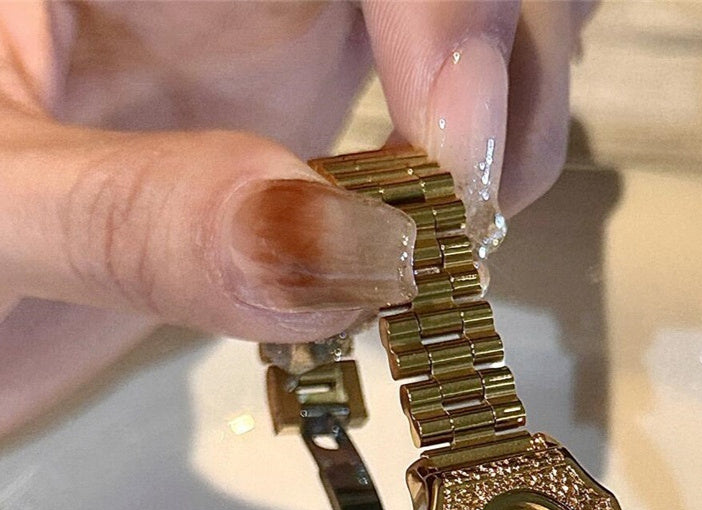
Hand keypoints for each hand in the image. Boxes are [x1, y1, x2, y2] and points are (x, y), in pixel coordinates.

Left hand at [0, 1, 593, 435]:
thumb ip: (139, 223)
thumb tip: (351, 253)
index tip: (454, 140)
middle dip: (505, 34)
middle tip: (478, 190)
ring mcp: (275, 17)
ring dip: (520, 88)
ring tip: (475, 212)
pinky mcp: (308, 95)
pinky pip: (442, 84)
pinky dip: (485, 149)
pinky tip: (448, 218)